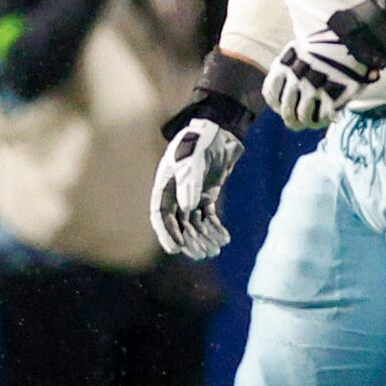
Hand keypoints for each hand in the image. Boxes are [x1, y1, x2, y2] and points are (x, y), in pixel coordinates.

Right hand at [152, 110, 246, 258]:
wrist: (221, 129)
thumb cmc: (202, 140)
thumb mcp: (194, 159)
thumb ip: (190, 182)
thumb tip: (188, 210)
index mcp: (164, 185)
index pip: (161, 214)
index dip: (166, 233)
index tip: (175, 249)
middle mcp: (176, 192)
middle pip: (179, 223)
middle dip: (190, 240)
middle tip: (202, 255)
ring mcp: (192, 194)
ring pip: (195, 223)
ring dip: (204, 237)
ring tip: (215, 251)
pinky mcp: (208, 193)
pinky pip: (208, 216)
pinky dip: (215, 227)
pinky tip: (224, 238)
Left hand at [263, 0, 385, 130]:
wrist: (359, 38)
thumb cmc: (334, 42)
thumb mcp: (305, 46)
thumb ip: (294, 63)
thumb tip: (285, 82)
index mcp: (288, 63)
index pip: (271, 92)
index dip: (275, 103)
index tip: (280, 107)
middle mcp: (297, 77)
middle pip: (285, 108)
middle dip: (290, 118)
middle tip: (295, 122)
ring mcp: (314, 88)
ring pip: (301, 116)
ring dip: (305, 122)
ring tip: (310, 122)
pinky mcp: (332, 96)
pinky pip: (320, 117)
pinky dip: (320, 121)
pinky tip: (324, 120)